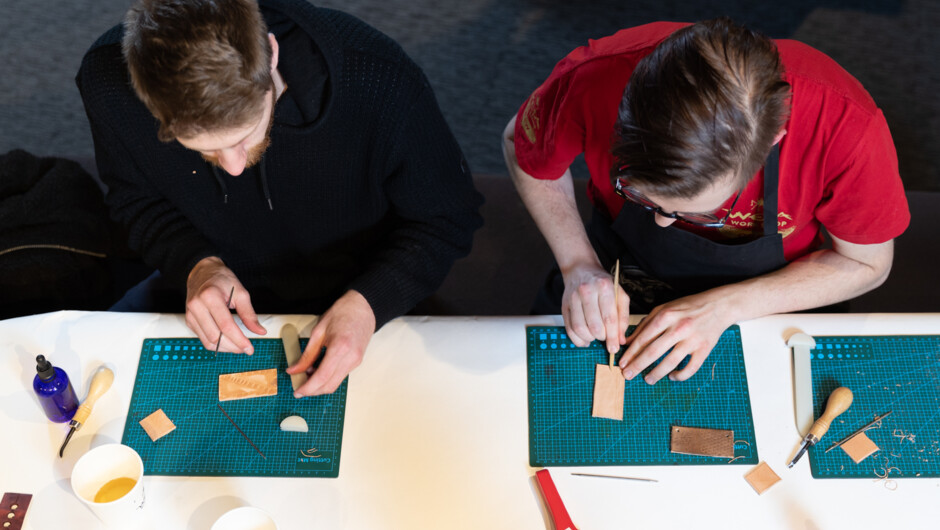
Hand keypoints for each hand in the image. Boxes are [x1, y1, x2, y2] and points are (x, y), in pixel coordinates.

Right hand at [185, 257, 265, 353]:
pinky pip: (203, 339)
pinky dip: (216, 344)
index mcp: (210, 296)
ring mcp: (191, 315)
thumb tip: (259, 331)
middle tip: (246, 348)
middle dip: (233, 346)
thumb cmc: (221, 280)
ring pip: (208, 342)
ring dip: (225, 348)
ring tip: (238, 347)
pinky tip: (227, 342)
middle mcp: (197, 306)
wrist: (203, 272)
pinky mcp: (189, 321)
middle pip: (216, 337)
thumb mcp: (240, 292)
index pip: (226, 326)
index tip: (249, 348)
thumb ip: (249, 314)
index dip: (239, 340)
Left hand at [286, 290, 375, 396]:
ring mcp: (356, 361)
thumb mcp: (319, 331)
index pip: (322, 377)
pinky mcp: (357, 362)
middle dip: (313, 391)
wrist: (363, 307)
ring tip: (308, 374)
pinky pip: (340, 376)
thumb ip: (307, 354)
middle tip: (299, 388)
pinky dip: (328, 378)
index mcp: (340, 347)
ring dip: (320, 385)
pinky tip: (319, 370)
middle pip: (330, 385)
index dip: (308, 388)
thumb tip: (294, 370)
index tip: (297, 391)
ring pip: (335, 383)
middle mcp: (351, 358)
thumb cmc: (343, 313)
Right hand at [561, 263, 628, 353]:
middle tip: (605, 338)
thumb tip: (620, 339)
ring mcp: (573, 298)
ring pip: (580, 328)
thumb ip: (623, 316)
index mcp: (604, 287)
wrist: (580, 269)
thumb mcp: (619, 294)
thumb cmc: (603, 284)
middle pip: (594, 325)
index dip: (613, 337)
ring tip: (595, 337)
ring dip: (589, 338)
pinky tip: (585, 339)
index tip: (614, 348)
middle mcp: (587, 291)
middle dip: (602, 337)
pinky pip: (569, 328)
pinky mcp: (564, 306)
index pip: (609, 318)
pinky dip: (577, 339)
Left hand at [618, 290, 733, 383]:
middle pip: (654, 351)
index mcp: (666, 316)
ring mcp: (693, 339)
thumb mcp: (664, 308)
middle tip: (627, 375)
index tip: (622, 363)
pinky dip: (680, 376)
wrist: (719, 305)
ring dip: (656, 373)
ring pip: (671, 362)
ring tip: (647, 380)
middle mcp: (679, 328)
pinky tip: (672, 377)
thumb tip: (628, 341)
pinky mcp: (705, 349)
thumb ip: (645, 324)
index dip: (631, 353)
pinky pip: (691, 368)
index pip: (643, 338)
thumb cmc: (688, 307)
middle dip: (638, 366)